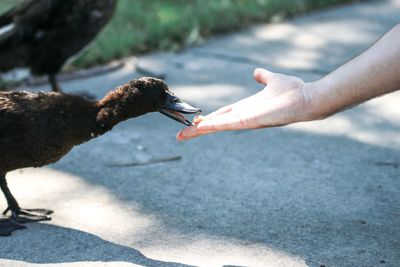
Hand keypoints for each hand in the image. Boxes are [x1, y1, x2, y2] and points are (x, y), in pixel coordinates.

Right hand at [177, 68, 314, 139]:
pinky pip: (227, 124)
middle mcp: (243, 116)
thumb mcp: (272, 80)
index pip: (222, 114)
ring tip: (182, 136)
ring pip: (217, 126)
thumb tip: (257, 72)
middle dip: (198, 130)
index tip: (195, 122)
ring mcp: (245, 120)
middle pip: (215, 123)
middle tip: (181, 135)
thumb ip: (263, 77)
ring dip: (199, 131)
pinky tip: (199, 127)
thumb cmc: (293, 91)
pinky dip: (213, 126)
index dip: (208, 118)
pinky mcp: (249, 120)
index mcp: (246, 107)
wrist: (306, 98)